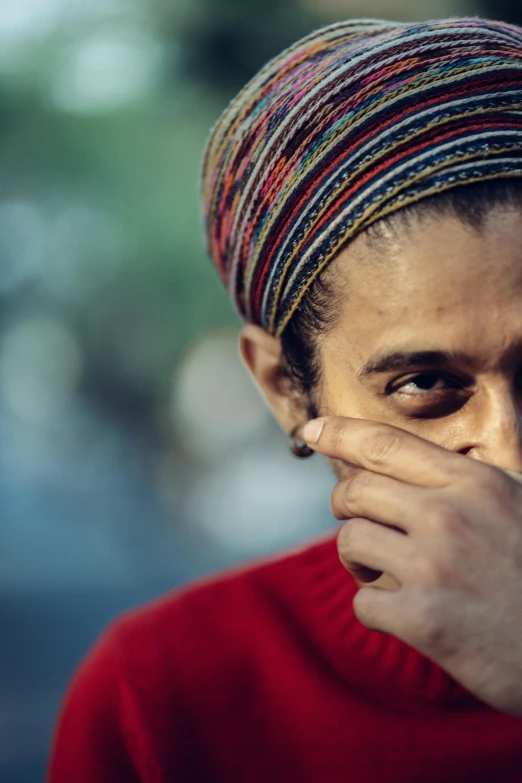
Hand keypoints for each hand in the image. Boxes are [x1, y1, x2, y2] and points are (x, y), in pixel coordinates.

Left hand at [299, 416, 521, 717]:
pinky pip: (363, 603)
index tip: (311, 430)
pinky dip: (377, 610)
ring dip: (360, 561)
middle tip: (360, 523)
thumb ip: (471, 482)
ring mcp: (434, 566)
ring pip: (350, 542)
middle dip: (346, 506)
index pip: (386, 444)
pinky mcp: (425, 620)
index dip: (339, 433)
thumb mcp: (520, 504)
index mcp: (474, 483)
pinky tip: (406, 616)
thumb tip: (415, 464)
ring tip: (388, 574)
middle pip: (354, 491)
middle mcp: (448, 515)